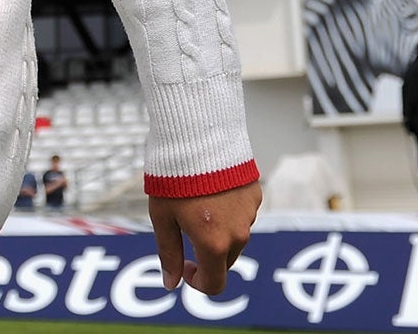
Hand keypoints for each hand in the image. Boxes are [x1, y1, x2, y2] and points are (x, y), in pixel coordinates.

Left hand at [150, 179, 261, 293]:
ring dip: (217, 230)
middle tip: (183, 228)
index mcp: (213, 243)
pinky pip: (242, 214)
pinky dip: (227, 211)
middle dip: (205, 254)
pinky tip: (211, 189)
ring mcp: (249, 214)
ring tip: (195, 200)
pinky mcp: (255, 195)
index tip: (183, 265)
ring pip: (234, 236)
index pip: (214, 283)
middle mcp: (237, 234)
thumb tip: (170, 283)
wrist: (198, 135)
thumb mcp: (162, 216)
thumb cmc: (174, 175)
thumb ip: (168, 253)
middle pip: (224, 260)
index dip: (196, 281)